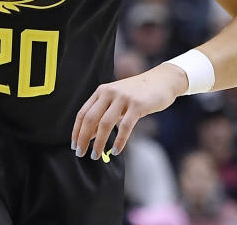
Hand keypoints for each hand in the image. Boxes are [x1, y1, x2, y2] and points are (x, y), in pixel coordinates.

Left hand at [71, 62, 187, 159]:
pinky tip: (115, 151)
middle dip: (83, 138)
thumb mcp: (117, 101)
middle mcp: (109, 92)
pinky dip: (119, 141)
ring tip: (96, 155)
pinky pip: (125, 126)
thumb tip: (90, 136)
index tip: (74, 146)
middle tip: (81, 154)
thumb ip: (104, 115)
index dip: (77, 130)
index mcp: (101, 91)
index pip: (83, 113)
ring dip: (99, 142)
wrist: (162, 81)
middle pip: (90, 118)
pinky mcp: (137, 104)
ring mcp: (123, 98)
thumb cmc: (137, 94)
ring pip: (105, 123)